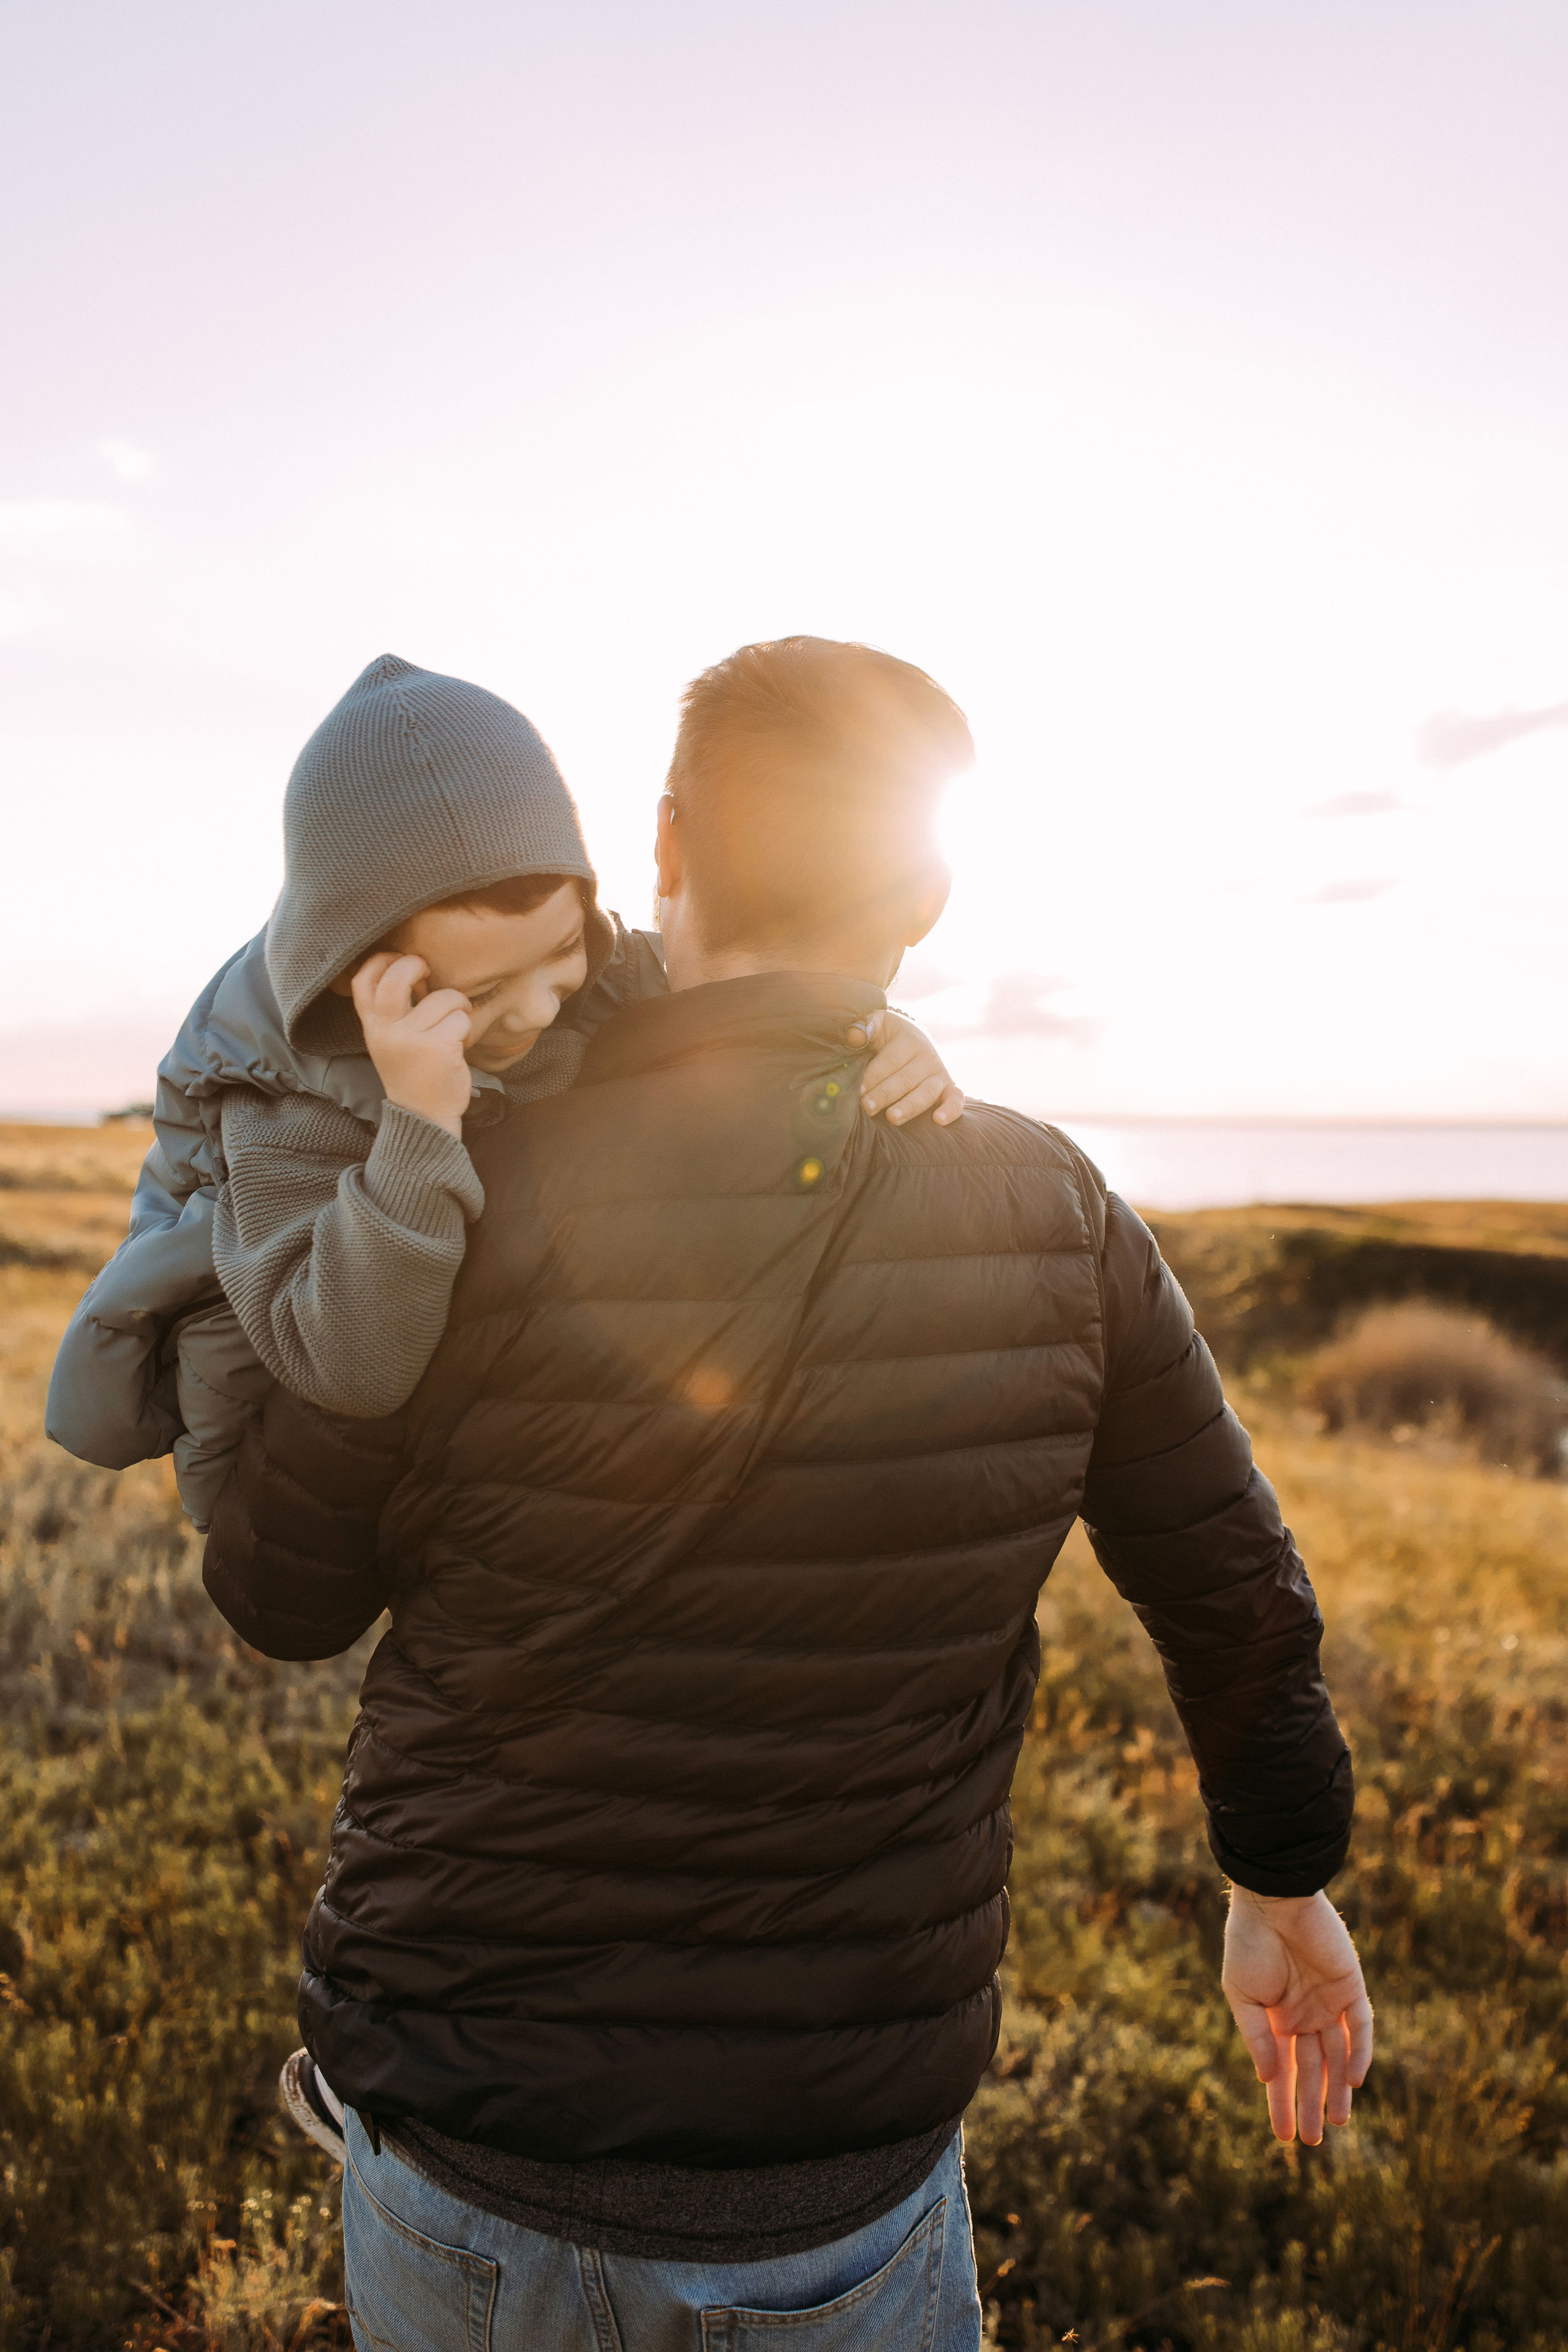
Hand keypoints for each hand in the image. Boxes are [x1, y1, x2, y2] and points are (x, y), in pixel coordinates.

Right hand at [351, 953, 473, 1138]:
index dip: (381, 960)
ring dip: (458, 1005)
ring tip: (456, 1026)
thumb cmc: (413, 1075)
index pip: (362, 981)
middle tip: (429, 971)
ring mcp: (411, 1039)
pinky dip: (467, 1028)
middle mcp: (386, 1032)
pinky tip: (461, 1045)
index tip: (400, 957)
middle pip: (397, 977)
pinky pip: (461, 1019)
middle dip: (417, 964)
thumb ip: (396, 1011)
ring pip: (444, 998)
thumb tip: (417, 969)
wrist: (424, 1118)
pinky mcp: (437, 1048)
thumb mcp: (391, 1042)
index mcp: (372, 1028)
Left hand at [847, 1010, 964, 1126]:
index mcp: (909, 1040)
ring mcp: (940, 1073)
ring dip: (909, 1106)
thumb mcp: (877, 1024)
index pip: (890, 1061)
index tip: (857, 1090)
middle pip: (905, 1079)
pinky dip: (951, 1110)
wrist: (914, 1038)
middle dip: (885, 1094)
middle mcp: (928, 1057)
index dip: (873, 1076)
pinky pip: (956, 1099)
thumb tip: (854, 1035)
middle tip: (867, 1107)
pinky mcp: (949, 1087)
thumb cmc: (888, 1035)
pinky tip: (938, 1121)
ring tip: (892, 1118)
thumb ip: (864, 1026)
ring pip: (926, 1092)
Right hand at [1222, 1888, 1373, 2144]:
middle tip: (1311, 2141)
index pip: (1282, 2069)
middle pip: (1312, 2069)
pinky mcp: (1351, 1987)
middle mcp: (1304, 2015)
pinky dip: (1360, 2052)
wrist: (1273, 1900)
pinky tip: (1354, 2080)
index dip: (1281, 2102)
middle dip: (1311, 2104)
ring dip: (1338, 2088)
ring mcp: (1329, 2002)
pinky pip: (1360, 2026)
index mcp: (1275, 2018)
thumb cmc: (1249, 1944)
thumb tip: (1270, 2079)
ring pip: (1339, 2056)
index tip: (1283, 2137)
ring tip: (1337, 2122)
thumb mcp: (1242, 1996)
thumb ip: (1257, 2037)